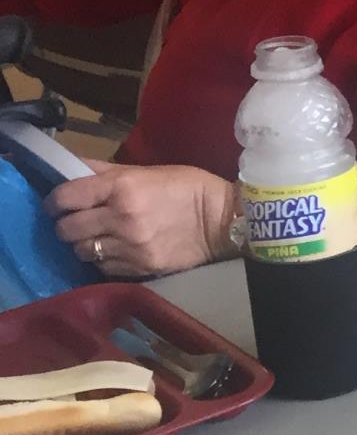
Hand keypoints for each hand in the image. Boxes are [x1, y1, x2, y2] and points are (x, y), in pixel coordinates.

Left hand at [47, 163, 238, 277]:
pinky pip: (103, 266)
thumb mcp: (149, 171)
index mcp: (121, 187)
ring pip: (82, 250)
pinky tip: (116, 251)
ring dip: (85, 244)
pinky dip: (104, 259)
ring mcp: (130, 246)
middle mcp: (120, 217)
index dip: (54, 202)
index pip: (65, 197)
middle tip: (77, 222)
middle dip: (66, 225)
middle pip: (66, 229)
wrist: (224, 220)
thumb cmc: (188, 188)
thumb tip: (72, 167)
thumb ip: (107, 171)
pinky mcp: (139, 267)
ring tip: (97, 238)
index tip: (57, 205)